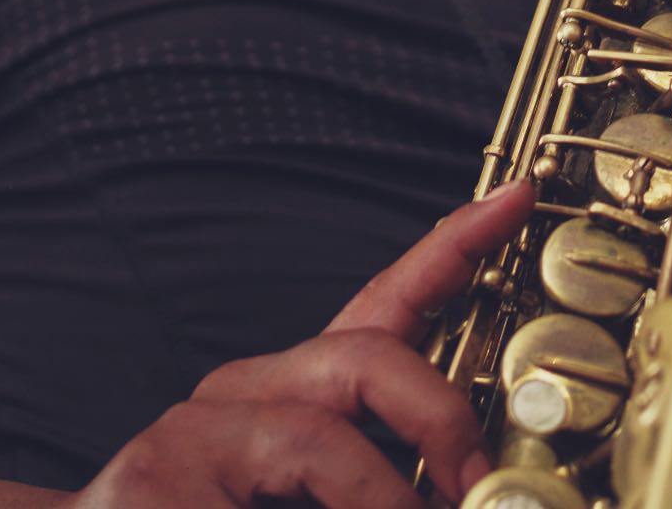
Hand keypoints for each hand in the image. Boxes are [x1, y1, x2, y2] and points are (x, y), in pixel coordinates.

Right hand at [71, 183, 535, 508]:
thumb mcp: (320, 489)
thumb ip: (390, 474)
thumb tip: (477, 487)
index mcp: (290, 394)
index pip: (385, 302)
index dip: (456, 245)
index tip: (518, 194)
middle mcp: (238, 396)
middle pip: (365, 357)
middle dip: (439, 419)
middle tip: (475, 486)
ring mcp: (188, 438)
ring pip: (322, 438)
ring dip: (387, 500)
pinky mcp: (153, 487)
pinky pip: (270, 495)